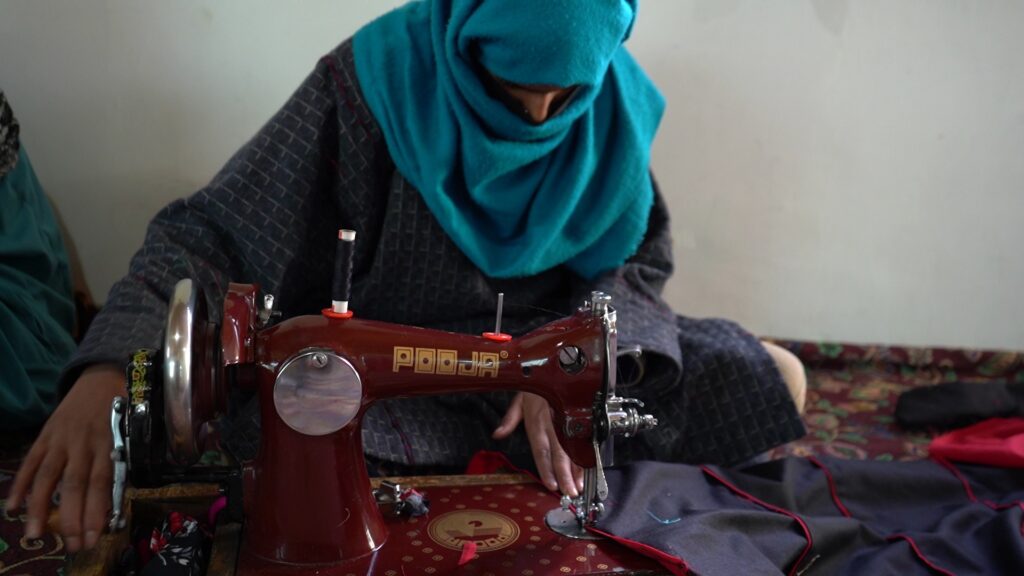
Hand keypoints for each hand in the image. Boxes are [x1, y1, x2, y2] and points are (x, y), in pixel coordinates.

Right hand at [5, 364, 123, 551]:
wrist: (103, 376)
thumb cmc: (121, 412)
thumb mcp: (129, 436)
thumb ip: (119, 467)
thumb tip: (112, 508)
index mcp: (109, 444)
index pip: (101, 484)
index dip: (97, 512)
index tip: (95, 537)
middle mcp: (83, 443)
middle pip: (75, 485)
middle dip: (72, 517)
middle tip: (72, 545)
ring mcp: (60, 439)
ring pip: (48, 476)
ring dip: (39, 507)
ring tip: (35, 535)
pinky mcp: (44, 436)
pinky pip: (30, 463)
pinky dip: (20, 485)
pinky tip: (11, 508)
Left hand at [492, 392, 583, 496]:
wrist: (554, 363)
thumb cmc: (536, 382)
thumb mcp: (518, 398)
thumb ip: (510, 419)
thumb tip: (498, 434)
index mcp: (535, 421)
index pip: (540, 450)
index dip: (546, 469)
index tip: (552, 485)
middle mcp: (551, 423)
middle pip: (558, 453)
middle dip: (565, 475)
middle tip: (570, 492)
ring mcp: (565, 419)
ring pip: (572, 447)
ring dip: (577, 468)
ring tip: (580, 485)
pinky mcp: (577, 415)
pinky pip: (582, 436)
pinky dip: (586, 452)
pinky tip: (589, 466)